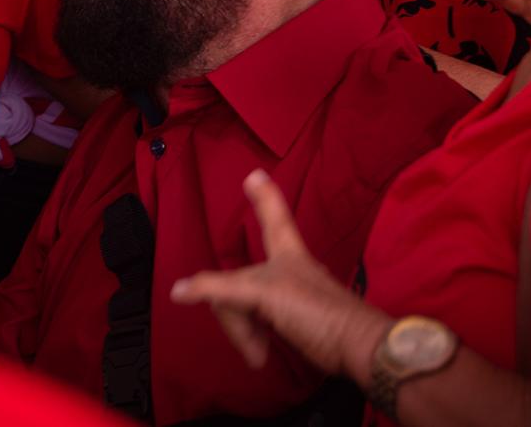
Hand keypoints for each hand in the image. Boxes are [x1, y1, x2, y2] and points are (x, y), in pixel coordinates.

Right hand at [170, 170, 390, 380]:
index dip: (264, 196)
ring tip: (256, 354)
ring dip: (243, 332)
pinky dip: (252, 339)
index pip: (272, 215)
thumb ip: (219, 290)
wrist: (353, 348)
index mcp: (284, 252)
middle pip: (237, 280)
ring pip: (244, 306)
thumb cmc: (316, 310)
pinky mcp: (288, 322)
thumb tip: (177, 290)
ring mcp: (285, 297)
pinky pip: (256, 325)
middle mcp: (283, 269)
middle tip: (244, 339)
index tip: (254, 174)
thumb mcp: (262, 294)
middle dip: (233, 314)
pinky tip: (258, 354)